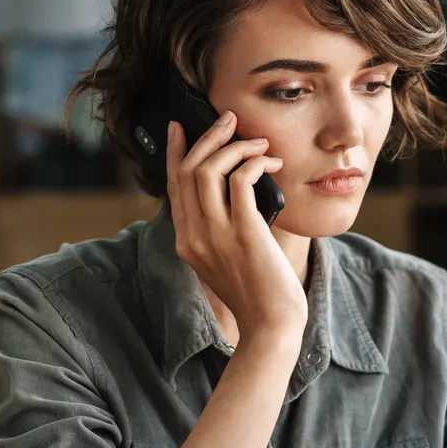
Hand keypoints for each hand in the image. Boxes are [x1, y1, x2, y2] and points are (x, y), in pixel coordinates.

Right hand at [165, 111, 307, 341]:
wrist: (272, 327)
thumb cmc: (258, 294)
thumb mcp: (227, 261)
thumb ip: (220, 231)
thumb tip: (236, 189)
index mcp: (186, 242)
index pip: (174, 186)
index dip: (176, 152)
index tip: (181, 127)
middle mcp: (193, 236)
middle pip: (188, 171)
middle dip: (207, 137)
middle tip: (229, 119)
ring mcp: (215, 236)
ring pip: (209, 170)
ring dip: (234, 146)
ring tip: (258, 142)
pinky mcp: (243, 234)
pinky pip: (240, 181)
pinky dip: (254, 164)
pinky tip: (270, 164)